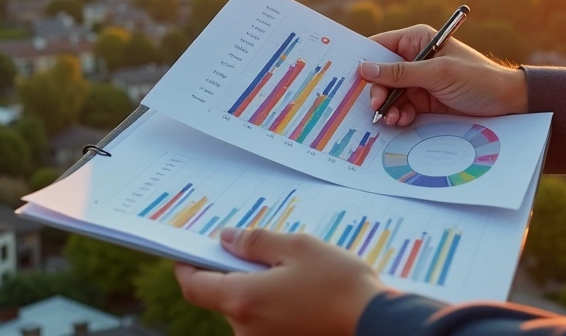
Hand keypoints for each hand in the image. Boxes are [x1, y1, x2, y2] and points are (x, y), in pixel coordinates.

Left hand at [175, 227, 385, 335]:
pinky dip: (275, 305)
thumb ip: (256, 242)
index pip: (195, 286)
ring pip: (248, 310)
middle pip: (224, 296)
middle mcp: (245, 328)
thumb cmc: (340, 284)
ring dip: (259, 288)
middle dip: (236, 272)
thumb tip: (227, 239)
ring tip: (293, 270)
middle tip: (259, 249)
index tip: (188, 250)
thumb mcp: (298, 248)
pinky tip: (302, 292)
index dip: (187, 266)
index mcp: (243, 300)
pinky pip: (266, 322)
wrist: (377, 324)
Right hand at [362, 24, 529, 125]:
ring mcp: (419, 80)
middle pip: (382, 74)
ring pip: (390, 94)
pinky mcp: (424, 100)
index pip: (380, 46)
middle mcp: (415, 58)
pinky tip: (401, 121)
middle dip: (378, 91)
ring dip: (388, 107)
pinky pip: (402, 107)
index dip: (365, 61)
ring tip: (391, 119)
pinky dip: (399, 115)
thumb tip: (365, 68)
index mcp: (417, 40)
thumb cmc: (476, 78)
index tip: (352, 80)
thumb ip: (400, 73)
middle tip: (377, 107)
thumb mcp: (438, 74)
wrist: (507, 102)